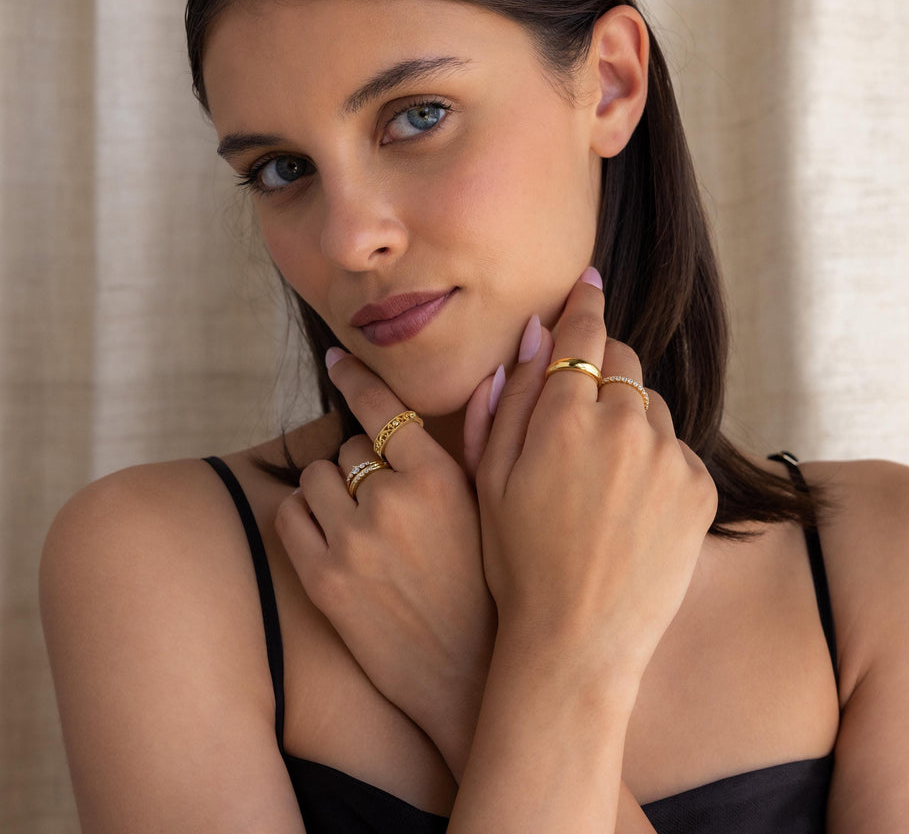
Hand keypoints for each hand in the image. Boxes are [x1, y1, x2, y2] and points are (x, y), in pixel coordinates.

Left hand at [275, 352, 495, 776]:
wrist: (467, 674)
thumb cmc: (490, 582)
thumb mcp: (496, 504)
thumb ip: (487, 434)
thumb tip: (490, 374)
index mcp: (439, 478)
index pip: (381, 407)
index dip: (356, 377)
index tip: (337, 358)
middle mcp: (392, 502)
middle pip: (351, 445)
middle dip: (365, 462)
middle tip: (387, 493)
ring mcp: (353, 541)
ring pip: (316, 475)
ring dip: (332, 487)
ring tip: (361, 516)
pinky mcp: (322, 579)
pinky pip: (290, 514)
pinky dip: (305, 515)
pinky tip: (333, 532)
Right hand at [476, 271, 717, 688]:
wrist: (577, 641)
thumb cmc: (518, 560)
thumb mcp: (493, 476)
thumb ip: (513, 398)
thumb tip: (536, 335)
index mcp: (566, 417)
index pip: (582, 335)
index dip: (584, 304)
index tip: (589, 283)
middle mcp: (623, 423)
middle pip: (622, 361)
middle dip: (601, 372)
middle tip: (579, 416)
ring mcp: (668, 455)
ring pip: (650, 405)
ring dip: (628, 418)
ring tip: (600, 478)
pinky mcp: (699, 487)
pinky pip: (676, 448)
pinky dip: (655, 459)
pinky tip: (629, 505)